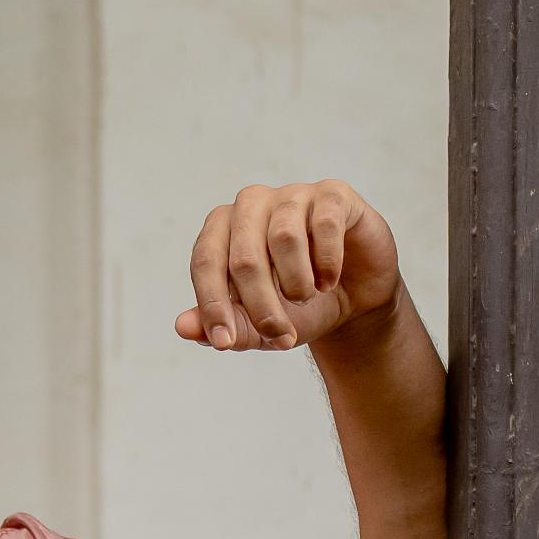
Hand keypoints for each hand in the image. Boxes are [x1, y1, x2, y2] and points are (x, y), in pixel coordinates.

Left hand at [179, 181, 403, 354]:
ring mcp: (293, 194)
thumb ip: (222, 326)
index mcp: (222, 228)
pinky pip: (325, 226)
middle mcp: (251, 203)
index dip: (212, 305)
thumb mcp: (259, 326)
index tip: (224, 343)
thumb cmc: (299, 306)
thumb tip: (183, 327)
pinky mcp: (333, 196)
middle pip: (244, 257)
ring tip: (307, 297)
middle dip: (261, 307)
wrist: (355, 300)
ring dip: (297, 284)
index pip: (205, 261)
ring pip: (284, 239)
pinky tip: (330, 279)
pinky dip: (327, 263)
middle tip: (281, 336)